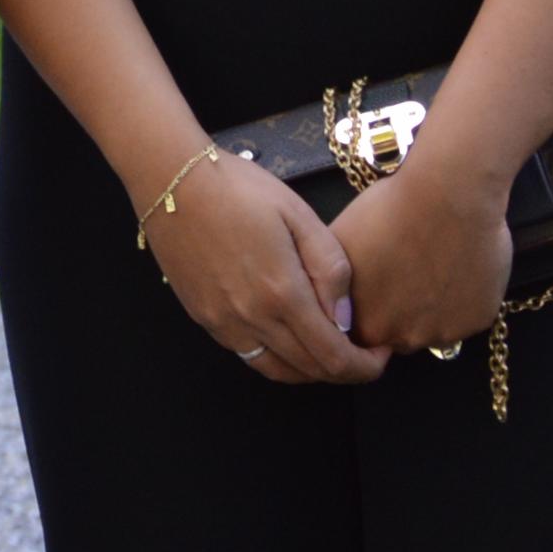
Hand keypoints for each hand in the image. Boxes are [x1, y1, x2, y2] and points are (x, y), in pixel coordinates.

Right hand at [139, 155, 385, 384]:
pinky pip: (248, 354)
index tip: (380, 354)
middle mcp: (252, 318)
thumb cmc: (239, 188)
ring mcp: (223, 323)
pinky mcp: (204, 318)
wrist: (172, 180)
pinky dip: (276, 357)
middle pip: (309, 371)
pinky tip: (287, 336)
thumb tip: (343, 317)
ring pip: (277, 371)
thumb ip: (330, 268)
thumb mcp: (299, 215)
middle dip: (345, 371)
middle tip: (363, 354)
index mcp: (282, 293)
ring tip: (327, 350)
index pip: (334, 357)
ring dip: (309, 370)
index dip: (365, 366)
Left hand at [332, 164, 514, 354]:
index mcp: (363, 324)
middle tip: (403, 274)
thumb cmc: (388, 209)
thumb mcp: (341, 246)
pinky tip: (454, 267)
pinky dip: (460, 300)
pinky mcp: (476, 322)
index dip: (365, 312)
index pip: (359, 337)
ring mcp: (441, 333)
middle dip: (396, 313)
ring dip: (428, 308)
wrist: (448, 193)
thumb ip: (333, 284)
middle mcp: (401, 338)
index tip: (374, 286)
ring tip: (430, 267)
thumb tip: (327, 295)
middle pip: (395, 336)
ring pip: (431, 329)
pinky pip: (464, 319)